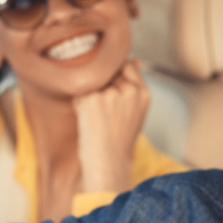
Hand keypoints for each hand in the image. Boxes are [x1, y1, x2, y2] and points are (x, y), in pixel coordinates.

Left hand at [72, 59, 149, 192]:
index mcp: (143, 93)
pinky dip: (79, 105)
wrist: (107, 163)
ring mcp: (110, 94)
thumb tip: (134, 59)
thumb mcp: (135, 111)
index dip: (115, 79)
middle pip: (107, 73)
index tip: (111, 97)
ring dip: (90, 95)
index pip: (127, 66)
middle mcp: (129, 90)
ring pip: (93, 81)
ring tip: (97, 118)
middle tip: (104, 113)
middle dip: (102, 87)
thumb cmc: (119, 140)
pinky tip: (88, 120)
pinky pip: (79, 92)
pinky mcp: (91, 99)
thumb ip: (134, 85)